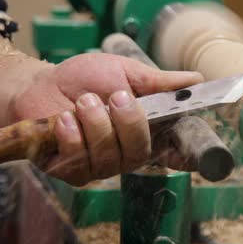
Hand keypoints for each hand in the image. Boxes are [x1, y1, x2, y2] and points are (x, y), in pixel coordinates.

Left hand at [11, 53, 203, 185]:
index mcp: (144, 130)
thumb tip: (197, 79)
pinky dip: (73, 137)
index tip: (202, 157)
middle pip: (140, 153)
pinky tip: (64, 120)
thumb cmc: (84, 78)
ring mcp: (98, 166)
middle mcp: (125, 153)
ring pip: (109, 158)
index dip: (189, 156)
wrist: (40, 84)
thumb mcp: (124, 72)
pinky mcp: (70, 171)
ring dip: (97, 124)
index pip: (174, 152)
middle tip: (116, 96)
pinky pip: (79, 162)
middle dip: (130, 122)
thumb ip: (157, 81)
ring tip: (84, 101)